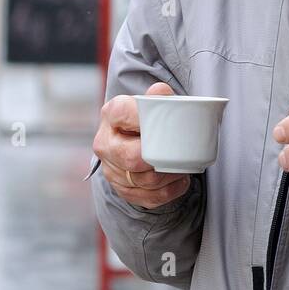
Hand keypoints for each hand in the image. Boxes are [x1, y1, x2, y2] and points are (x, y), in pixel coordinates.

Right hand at [93, 81, 191, 209]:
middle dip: (158, 158)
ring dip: (168, 176)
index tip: (161, 123)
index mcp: (111, 114)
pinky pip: (147, 197)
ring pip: (142, 180)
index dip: (142, 119)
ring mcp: (111, 169)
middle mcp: (105, 143)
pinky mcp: (122, 189)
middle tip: (178, 153)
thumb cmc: (147, 118)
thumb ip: (159, 97)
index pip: (123, 113)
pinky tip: (179, 181)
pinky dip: (168, 191)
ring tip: (183, 167)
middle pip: (131, 157)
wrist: (136, 138)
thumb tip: (161, 92)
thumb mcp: (151, 102)